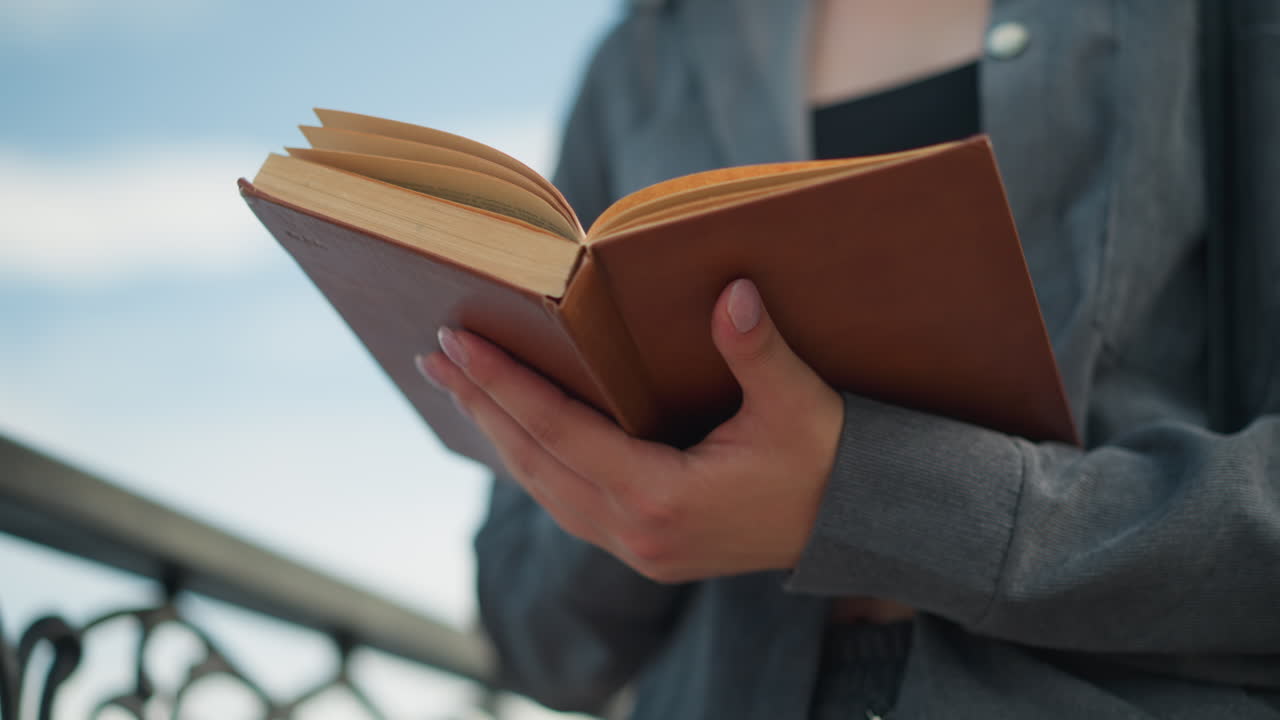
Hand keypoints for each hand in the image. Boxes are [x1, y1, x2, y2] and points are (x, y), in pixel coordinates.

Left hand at [417, 279, 843, 581]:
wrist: (855, 525)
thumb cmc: (827, 460)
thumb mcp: (798, 404)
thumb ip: (758, 350)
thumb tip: (732, 290)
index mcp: (664, 498)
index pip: (561, 433)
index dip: (505, 385)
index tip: (458, 343)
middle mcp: (637, 533)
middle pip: (536, 463)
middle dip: (482, 405)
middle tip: (435, 355)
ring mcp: (637, 548)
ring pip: (546, 488)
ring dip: (501, 435)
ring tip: (462, 386)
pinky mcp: (645, 547)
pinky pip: (568, 502)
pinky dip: (535, 461)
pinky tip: (517, 432)